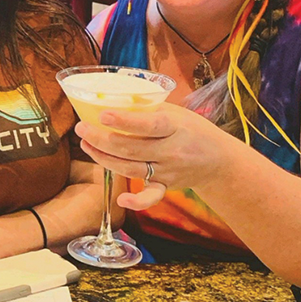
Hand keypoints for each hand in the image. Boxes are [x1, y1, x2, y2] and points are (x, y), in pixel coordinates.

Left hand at [74, 102, 226, 210]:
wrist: (219, 160)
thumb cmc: (191, 129)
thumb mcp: (174, 111)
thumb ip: (147, 108)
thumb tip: (110, 100)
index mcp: (175, 126)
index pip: (148, 125)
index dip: (124, 121)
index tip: (102, 115)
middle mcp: (172, 151)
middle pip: (131, 148)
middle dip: (101, 139)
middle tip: (81, 128)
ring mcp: (168, 171)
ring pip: (131, 168)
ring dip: (104, 158)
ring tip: (85, 145)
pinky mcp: (166, 186)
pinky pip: (151, 197)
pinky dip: (137, 202)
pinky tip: (121, 199)